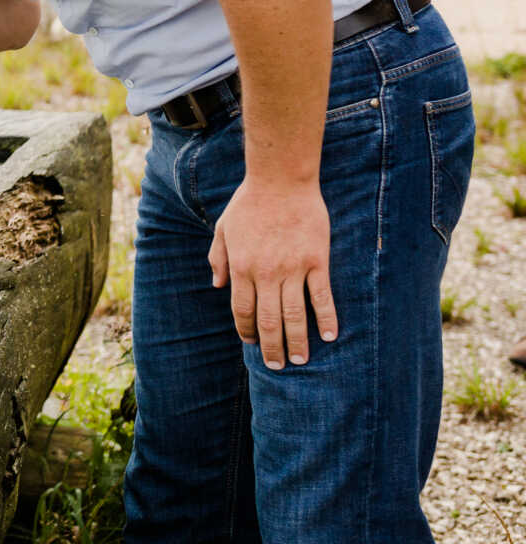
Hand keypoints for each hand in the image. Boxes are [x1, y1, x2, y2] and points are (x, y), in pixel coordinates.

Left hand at [208, 177, 337, 368]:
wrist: (280, 180)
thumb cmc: (249, 203)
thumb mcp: (223, 228)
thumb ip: (218, 258)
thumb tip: (217, 285)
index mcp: (242, 266)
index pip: (242, 310)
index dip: (247, 331)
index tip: (252, 344)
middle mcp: (266, 272)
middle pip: (268, 319)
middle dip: (272, 346)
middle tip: (278, 365)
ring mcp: (293, 268)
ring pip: (295, 314)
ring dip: (297, 340)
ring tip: (300, 359)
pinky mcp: (317, 261)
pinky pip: (322, 296)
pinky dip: (327, 318)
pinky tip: (329, 336)